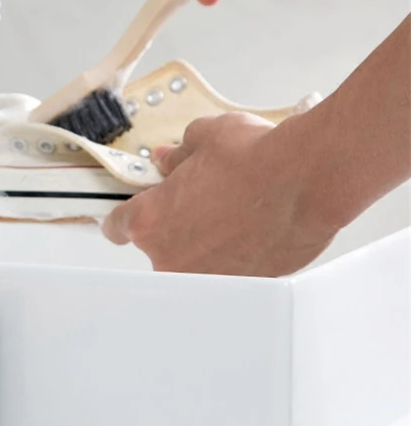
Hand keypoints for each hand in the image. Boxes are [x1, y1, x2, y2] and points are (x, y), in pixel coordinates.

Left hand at [101, 13, 410, 276]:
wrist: (307, 180)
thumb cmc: (255, 159)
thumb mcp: (203, 139)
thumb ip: (178, 156)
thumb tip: (170, 160)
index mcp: (150, 221)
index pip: (117, 228)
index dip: (126, 217)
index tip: (133, 213)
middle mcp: (172, 258)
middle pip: (158, 246)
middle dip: (175, 225)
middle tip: (202, 201)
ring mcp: (207, 277)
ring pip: (194, 262)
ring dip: (206, 243)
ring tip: (234, 214)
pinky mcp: (243, 286)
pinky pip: (228, 272)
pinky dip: (235, 256)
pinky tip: (253, 230)